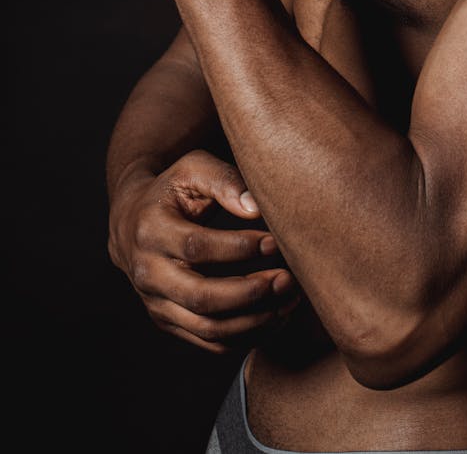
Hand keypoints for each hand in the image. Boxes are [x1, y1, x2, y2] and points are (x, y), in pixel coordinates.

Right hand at [108, 149, 301, 353]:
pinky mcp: (169, 322)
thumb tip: (257, 207)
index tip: (275, 241)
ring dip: (254, 320)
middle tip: (287, 280)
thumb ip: (224, 181)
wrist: (133, 222)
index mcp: (151, 231)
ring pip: (207, 328)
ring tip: (289, 300)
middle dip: (250, 293)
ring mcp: (156, 303)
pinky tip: (275, 316)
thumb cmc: (172, 190)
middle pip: (201, 298)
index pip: (197, 248)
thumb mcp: (192, 169)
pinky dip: (246, 335)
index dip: (239, 248)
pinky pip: (210, 341)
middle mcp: (148, 274)